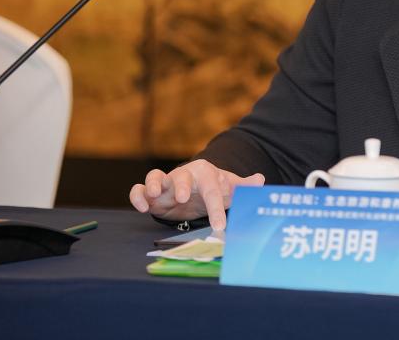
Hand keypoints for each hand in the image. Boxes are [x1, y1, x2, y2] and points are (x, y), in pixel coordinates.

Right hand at [128, 159, 264, 230]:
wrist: (195, 189)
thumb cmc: (213, 188)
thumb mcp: (229, 188)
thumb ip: (244, 186)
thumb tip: (261, 179)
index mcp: (205, 173)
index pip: (212, 189)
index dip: (216, 208)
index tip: (220, 225)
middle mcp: (184, 175)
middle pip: (180, 174)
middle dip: (181, 185)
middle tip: (183, 198)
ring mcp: (166, 183)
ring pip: (154, 176)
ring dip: (152, 184)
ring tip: (154, 196)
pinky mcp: (151, 193)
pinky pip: (138, 189)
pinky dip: (137, 196)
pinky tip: (142, 208)